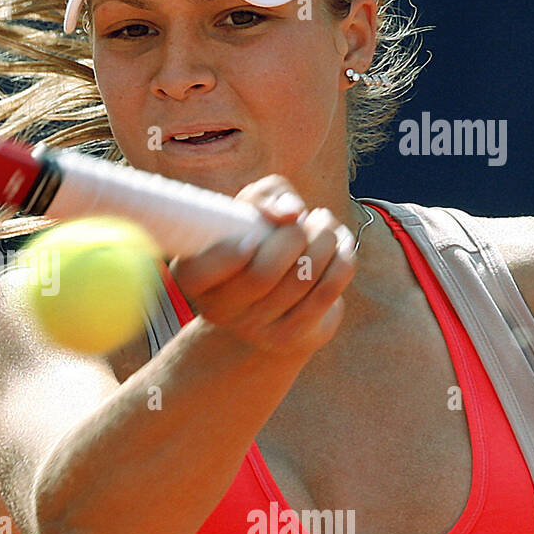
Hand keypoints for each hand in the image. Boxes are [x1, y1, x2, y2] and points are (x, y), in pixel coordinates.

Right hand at [168, 175, 357, 355]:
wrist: (272, 296)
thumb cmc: (257, 238)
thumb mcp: (249, 211)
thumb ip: (263, 196)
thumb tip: (289, 213)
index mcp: (192, 276)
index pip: (201, 272)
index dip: (227, 255)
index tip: (252, 239)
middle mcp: (217, 309)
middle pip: (263, 274)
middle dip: (295, 236)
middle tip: (306, 219)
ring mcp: (253, 328)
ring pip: (301, 280)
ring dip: (324, 240)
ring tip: (324, 224)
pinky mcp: (288, 336)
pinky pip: (326, 294)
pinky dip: (341, 260)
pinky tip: (340, 245)